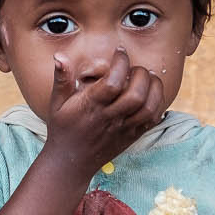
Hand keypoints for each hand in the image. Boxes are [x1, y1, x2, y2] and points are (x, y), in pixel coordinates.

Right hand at [46, 49, 165, 172]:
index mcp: (91, 106)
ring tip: (147, 78)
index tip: (120, 52)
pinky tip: (150, 93)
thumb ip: (61, 78)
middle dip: (141, 74)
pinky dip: (157, 103)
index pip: (113, 82)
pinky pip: (153, 120)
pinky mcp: (132, 136)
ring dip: (154, 87)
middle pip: (136, 95)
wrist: (70, 163)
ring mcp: (123, 128)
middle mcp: (109, 118)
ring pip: (149, 108)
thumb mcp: (57, 102)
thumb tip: (59, 56)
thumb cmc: (63, 128)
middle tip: (134, 68)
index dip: (121, 63)